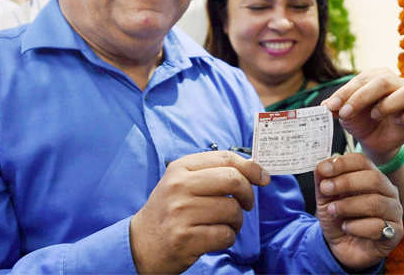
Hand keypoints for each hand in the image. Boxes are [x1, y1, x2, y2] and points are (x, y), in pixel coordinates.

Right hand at [129, 151, 270, 273]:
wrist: (140, 244)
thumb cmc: (169, 211)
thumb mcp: (183, 182)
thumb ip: (213, 172)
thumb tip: (254, 168)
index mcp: (181, 168)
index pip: (225, 158)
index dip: (250, 167)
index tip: (263, 178)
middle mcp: (179, 186)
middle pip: (233, 180)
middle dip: (247, 194)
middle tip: (246, 205)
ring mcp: (181, 212)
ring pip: (232, 210)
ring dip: (236, 221)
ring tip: (225, 224)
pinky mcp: (185, 238)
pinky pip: (225, 235)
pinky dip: (228, 238)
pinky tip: (216, 238)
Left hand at [315, 154, 402, 267]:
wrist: (341, 246)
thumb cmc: (338, 217)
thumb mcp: (325, 197)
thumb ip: (323, 179)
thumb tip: (322, 166)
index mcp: (371, 176)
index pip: (362, 161)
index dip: (342, 164)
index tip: (324, 170)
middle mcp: (387, 191)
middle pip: (373, 178)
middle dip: (346, 183)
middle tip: (325, 190)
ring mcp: (394, 211)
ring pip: (376, 202)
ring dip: (348, 206)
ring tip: (332, 210)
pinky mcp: (395, 232)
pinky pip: (378, 226)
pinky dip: (356, 227)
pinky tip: (346, 227)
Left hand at [321, 68, 403, 163]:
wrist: (374, 141)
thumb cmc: (360, 121)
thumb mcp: (345, 114)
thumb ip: (335, 107)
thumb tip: (324, 106)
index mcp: (375, 76)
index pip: (361, 79)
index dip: (344, 93)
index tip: (330, 106)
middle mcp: (395, 82)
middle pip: (383, 81)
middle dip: (361, 97)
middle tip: (346, 113)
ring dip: (389, 104)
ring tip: (374, 115)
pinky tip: (398, 122)